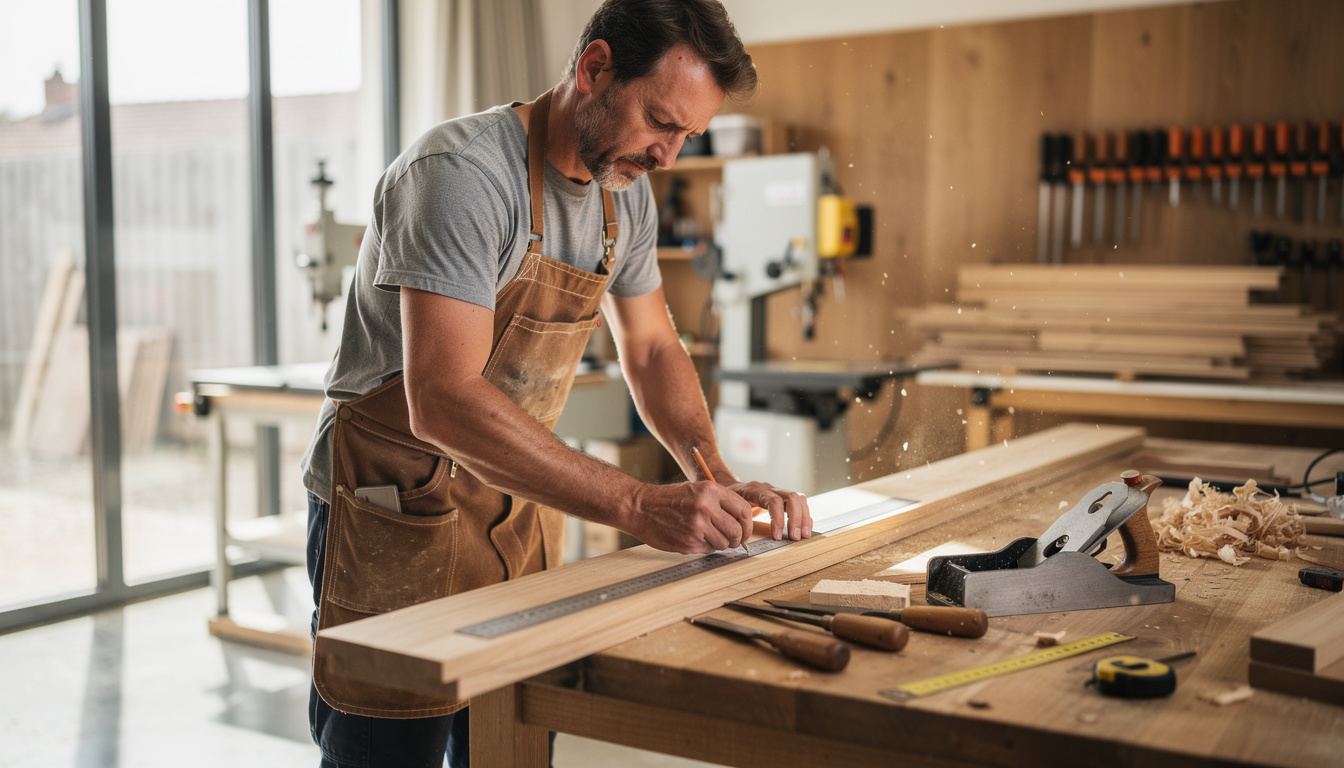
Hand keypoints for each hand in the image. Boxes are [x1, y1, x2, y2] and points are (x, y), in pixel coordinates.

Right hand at [629, 481, 755, 554]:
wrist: (641, 507)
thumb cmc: (668, 499)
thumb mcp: (697, 490)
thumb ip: (720, 502)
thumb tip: (741, 522)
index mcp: (711, 491)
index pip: (744, 510)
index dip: (748, 524)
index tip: (745, 530)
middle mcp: (706, 507)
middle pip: (737, 531)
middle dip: (738, 539)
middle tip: (733, 540)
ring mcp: (697, 526)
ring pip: (725, 543)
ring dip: (721, 544)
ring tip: (708, 536)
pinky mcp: (689, 542)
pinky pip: (709, 550)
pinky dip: (707, 547)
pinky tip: (695, 538)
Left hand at [725, 481, 810, 541]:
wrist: (727, 487)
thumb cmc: (726, 501)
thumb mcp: (726, 508)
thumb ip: (734, 521)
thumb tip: (744, 544)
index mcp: (754, 489)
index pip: (773, 501)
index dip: (778, 519)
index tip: (777, 537)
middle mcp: (768, 488)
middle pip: (791, 497)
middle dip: (795, 519)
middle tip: (794, 538)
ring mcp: (777, 491)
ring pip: (799, 498)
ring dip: (803, 518)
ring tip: (803, 536)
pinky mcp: (782, 498)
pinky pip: (800, 503)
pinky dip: (804, 516)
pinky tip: (804, 530)